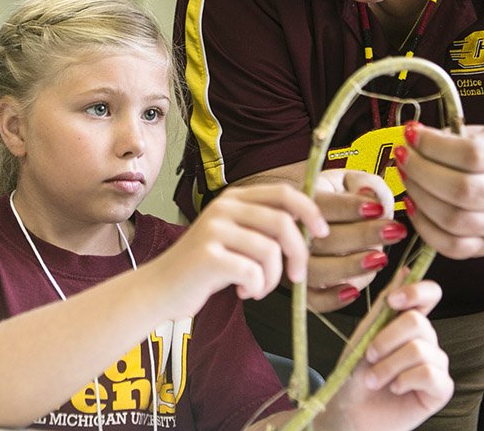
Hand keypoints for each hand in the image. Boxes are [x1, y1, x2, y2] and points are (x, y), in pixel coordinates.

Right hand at [154, 183, 328, 315]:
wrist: (160, 288)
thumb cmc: (204, 267)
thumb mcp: (235, 237)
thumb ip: (264, 227)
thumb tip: (310, 227)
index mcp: (234, 198)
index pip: (284, 192)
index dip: (310, 211)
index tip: (322, 233)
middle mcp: (223, 208)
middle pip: (283, 222)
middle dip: (298, 254)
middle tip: (296, 277)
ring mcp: (213, 230)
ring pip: (270, 251)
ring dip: (272, 278)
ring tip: (258, 288)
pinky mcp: (207, 256)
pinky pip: (253, 272)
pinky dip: (256, 289)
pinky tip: (242, 292)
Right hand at [306, 170, 409, 311]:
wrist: (325, 223)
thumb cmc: (342, 201)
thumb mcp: (350, 181)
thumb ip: (363, 183)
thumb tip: (368, 194)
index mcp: (302, 202)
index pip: (319, 204)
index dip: (349, 207)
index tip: (378, 209)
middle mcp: (292, 233)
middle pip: (321, 239)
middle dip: (361, 236)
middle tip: (394, 231)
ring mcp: (295, 262)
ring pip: (315, 271)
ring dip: (350, 267)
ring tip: (380, 258)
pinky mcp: (302, 288)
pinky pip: (312, 300)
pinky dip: (332, 299)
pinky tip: (354, 291)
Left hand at [317, 280, 450, 430]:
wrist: (348, 411)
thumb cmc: (353, 373)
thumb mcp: (364, 334)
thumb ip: (384, 305)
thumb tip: (404, 269)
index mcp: (408, 322)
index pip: (430, 293)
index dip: (417, 291)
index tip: (394, 301)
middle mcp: (426, 340)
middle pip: (418, 322)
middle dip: (386, 340)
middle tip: (369, 357)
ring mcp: (436, 364)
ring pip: (420, 349)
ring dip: (388, 366)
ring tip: (374, 380)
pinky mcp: (441, 389)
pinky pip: (430, 374)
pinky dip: (404, 381)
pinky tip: (394, 389)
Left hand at [396, 121, 483, 258]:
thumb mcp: (481, 135)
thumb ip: (449, 136)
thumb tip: (412, 136)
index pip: (473, 154)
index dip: (434, 145)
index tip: (410, 135)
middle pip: (463, 190)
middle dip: (421, 171)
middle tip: (402, 157)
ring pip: (454, 220)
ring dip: (419, 197)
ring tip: (406, 177)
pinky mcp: (483, 246)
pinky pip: (451, 246)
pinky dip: (424, 227)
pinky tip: (412, 204)